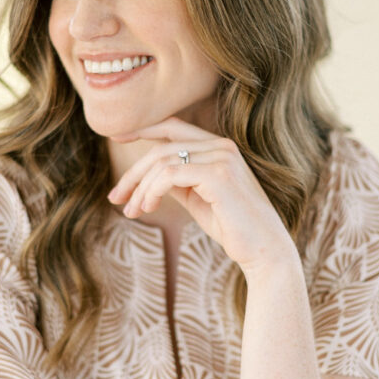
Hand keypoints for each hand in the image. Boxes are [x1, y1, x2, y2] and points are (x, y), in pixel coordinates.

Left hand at [108, 117, 295, 274]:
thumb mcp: (197, 199)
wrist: (263, 250)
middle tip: (115, 197)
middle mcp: (222, 145)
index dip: (142, 129)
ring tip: (132, 211)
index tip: (116, 138)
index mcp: (219, 147)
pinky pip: (170, 174)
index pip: (173, 127)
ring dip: (140, 188)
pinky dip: (152, 191)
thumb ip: (177, 181)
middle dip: (133, 173)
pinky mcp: (218, 175)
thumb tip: (147, 176)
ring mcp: (222, 157)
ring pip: (162, 161)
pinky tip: (147, 207)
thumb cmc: (231, 227)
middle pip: (162, 146)